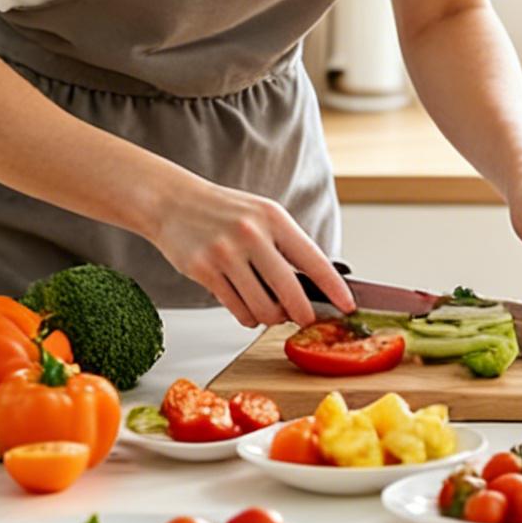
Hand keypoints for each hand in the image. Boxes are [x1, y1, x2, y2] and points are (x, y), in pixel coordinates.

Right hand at [144, 176, 351, 328]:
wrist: (173, 202)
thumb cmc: (224, 212)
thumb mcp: (263, 216)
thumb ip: (287, 246)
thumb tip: (315, 286)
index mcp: (274, 219)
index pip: (314, 260)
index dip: (334, 288)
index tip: (347, 305)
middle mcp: (252, 235)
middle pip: (289, 291)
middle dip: (303, 313)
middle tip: (307, 320)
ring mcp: (226, 253)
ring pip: (262, 307)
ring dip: (271, 318)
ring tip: (271, 313)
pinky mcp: (204, 271)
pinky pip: (236, 309)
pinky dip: (248, 317)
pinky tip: (249, 311)